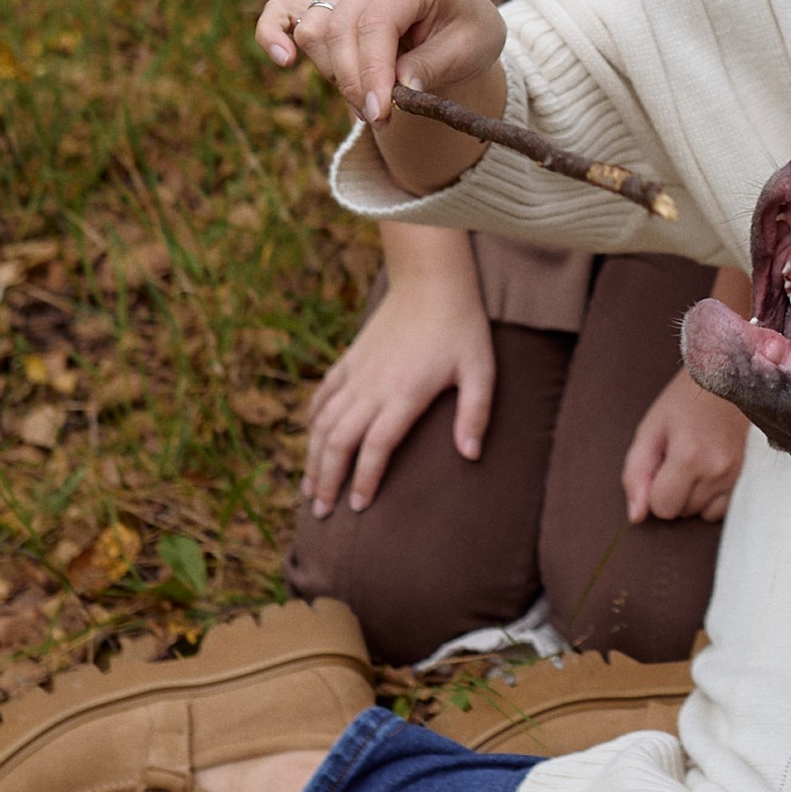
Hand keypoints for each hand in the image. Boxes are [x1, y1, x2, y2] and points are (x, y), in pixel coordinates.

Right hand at [257, 0, 505, 185]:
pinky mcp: (326, 5)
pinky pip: (284, 13)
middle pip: (341, 30)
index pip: (377, 23)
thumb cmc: (469, 33)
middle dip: (355, 82)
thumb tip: (399, 86)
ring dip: (334, 75)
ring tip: (368, 103)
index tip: (381, 112)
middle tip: (380, 118)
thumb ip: (433, 65)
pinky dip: (273, 33)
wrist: (462, 25)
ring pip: (316, 32)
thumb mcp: (471, 49)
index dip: (373, 71)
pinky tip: (284, 60)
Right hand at [303, 237, 495, 517]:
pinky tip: (311, 440)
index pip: (375, 447)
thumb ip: (476, 413)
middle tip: (320, 511)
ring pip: (323, 422)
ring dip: (313, 457)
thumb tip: (470, 456)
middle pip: (337, 441)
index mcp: (404, 394)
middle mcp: (373, 387)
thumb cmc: (462, 327)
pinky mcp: (350, 359)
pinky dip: (313, 421)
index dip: (363, 479)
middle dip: (326, 479)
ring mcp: (357, 372)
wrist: (431, 280)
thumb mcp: (481, 370)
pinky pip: (323, 395)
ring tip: (308, 489)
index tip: (356, 507)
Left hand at [622, 366, 749, 525]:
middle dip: (672, 491)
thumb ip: (636, 473)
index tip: (659, 462)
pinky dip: (710, 498)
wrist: (727, 378)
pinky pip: (721, 510)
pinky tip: (708, 472)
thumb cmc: (684, 401)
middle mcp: (717, 470)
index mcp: (689, 456)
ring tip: (693, 463)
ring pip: (701, 514)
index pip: (662, 507)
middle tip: (676, 456)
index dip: (653, 489)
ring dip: (692, 496)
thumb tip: (637, 516)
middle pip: (681, 512)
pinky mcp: (746, 476)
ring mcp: (736, 475)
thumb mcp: (650, 429)